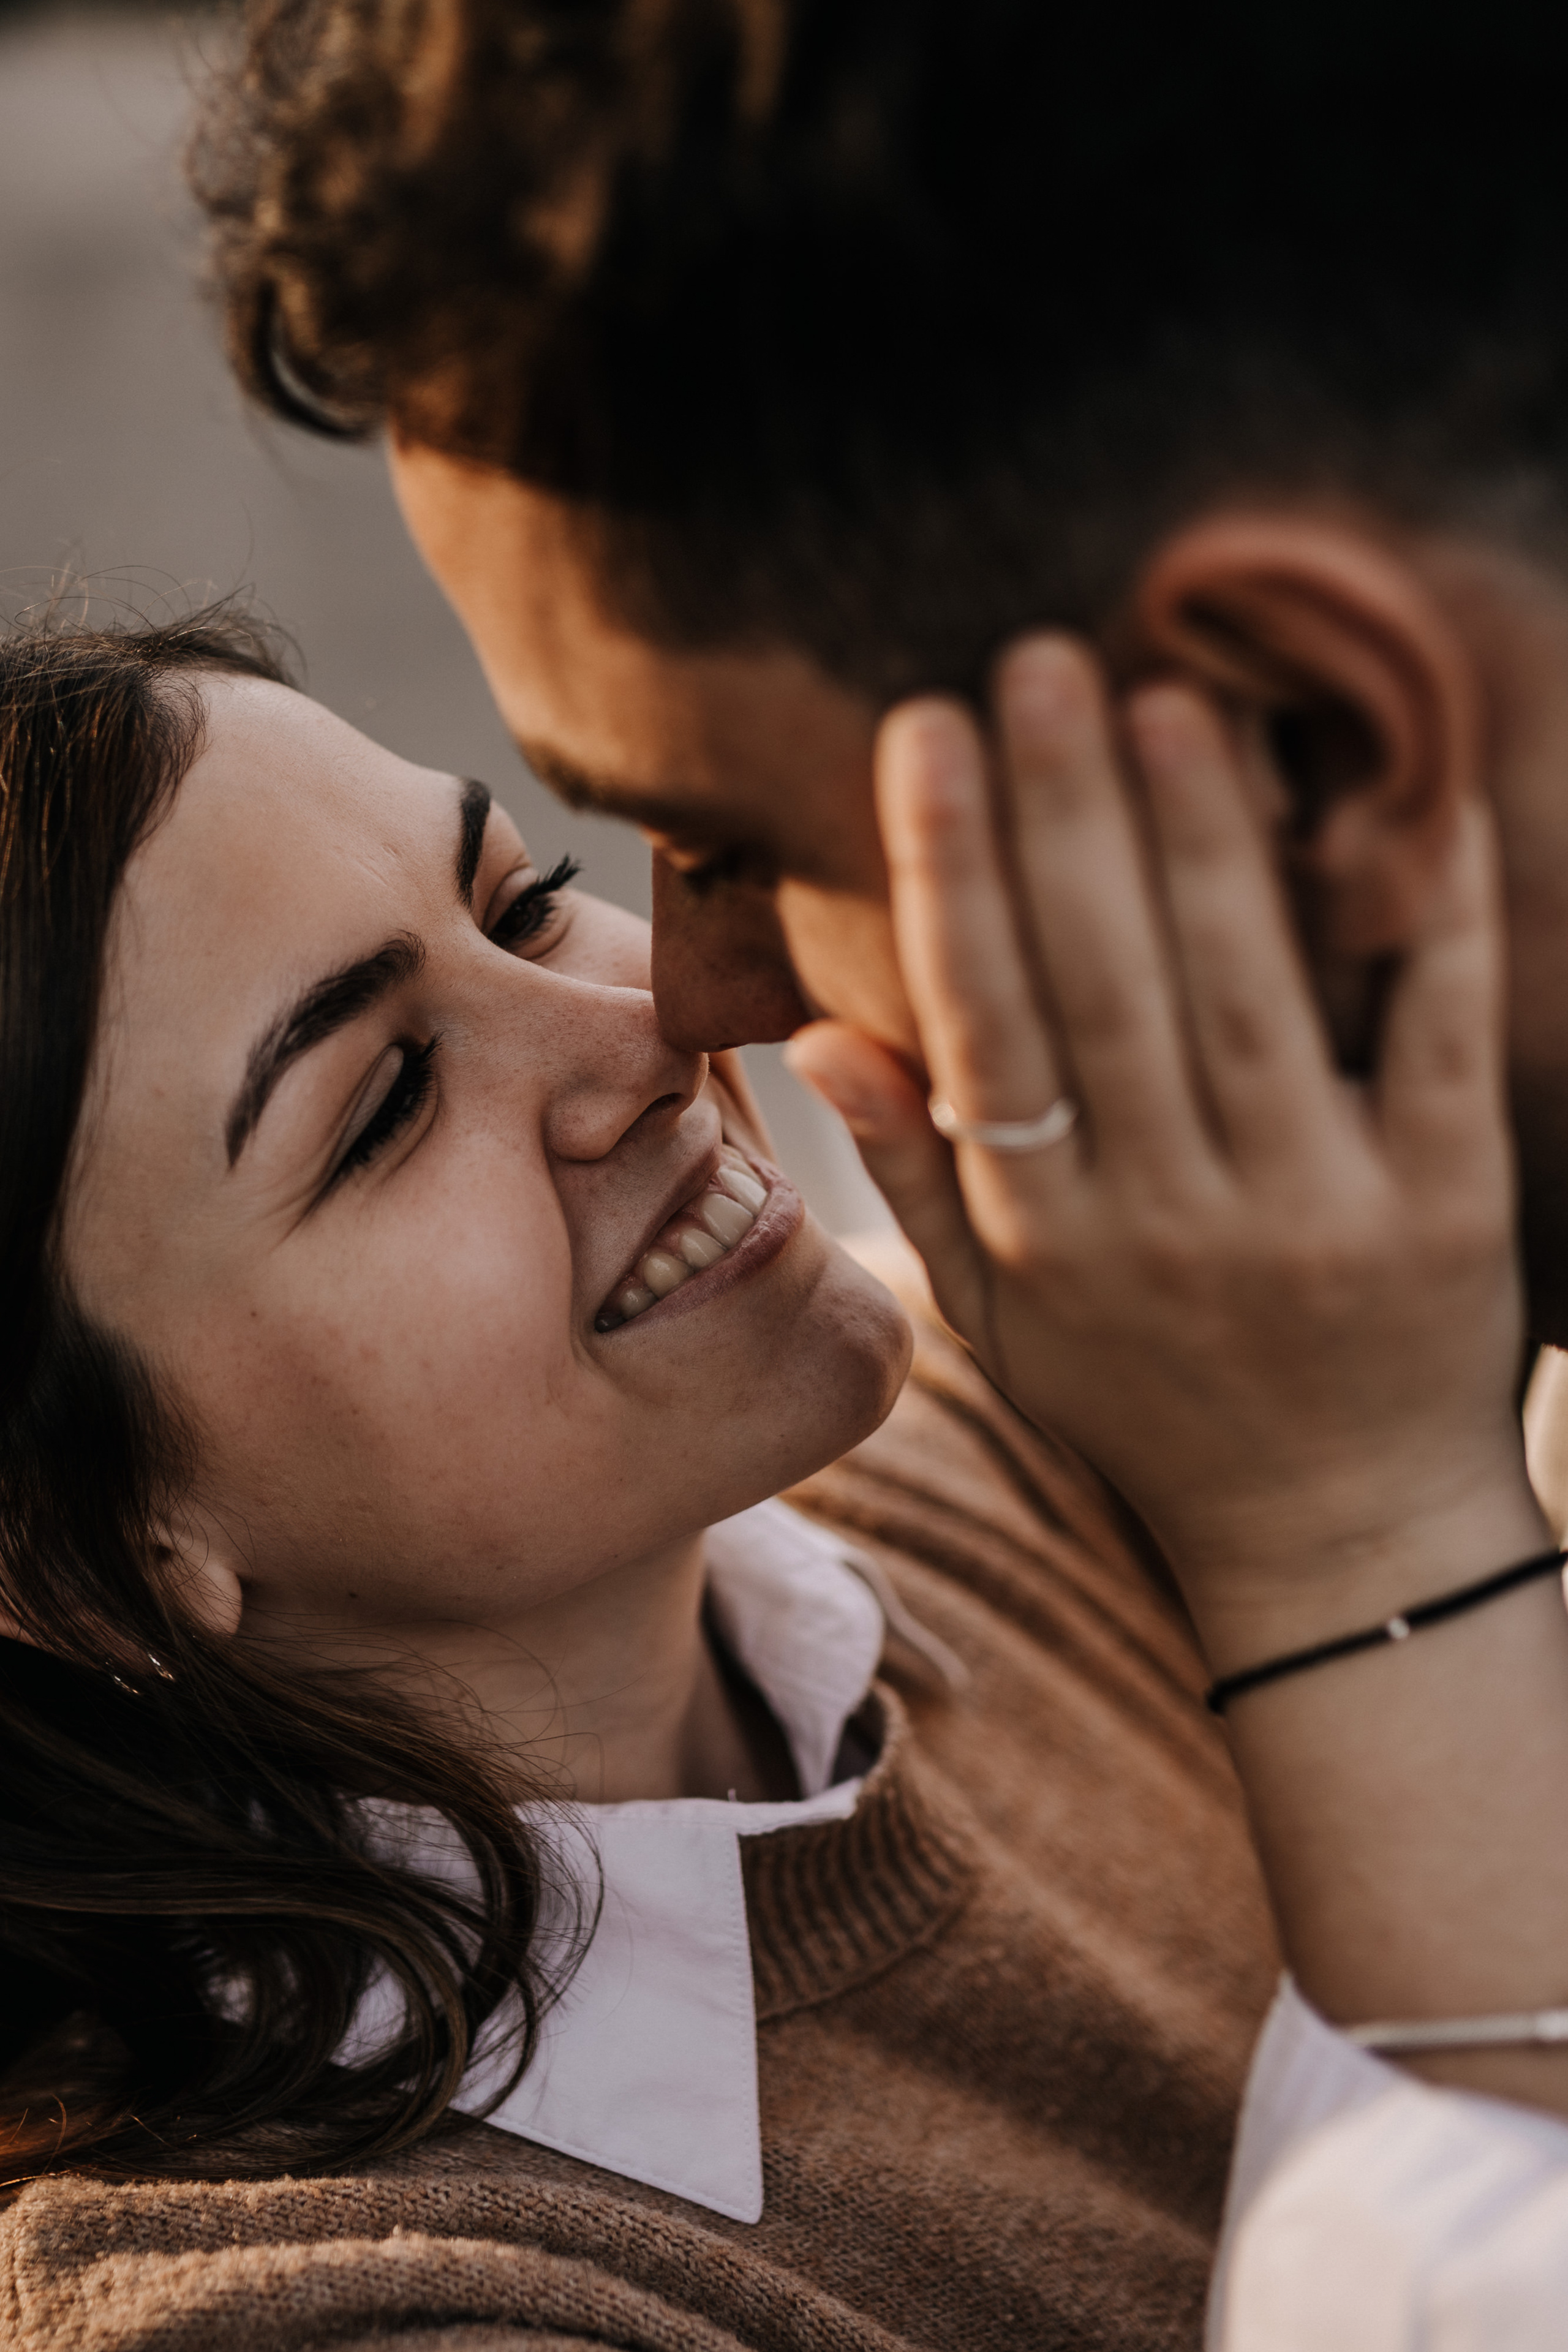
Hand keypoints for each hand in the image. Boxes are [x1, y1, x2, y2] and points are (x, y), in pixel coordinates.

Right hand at [788, 638, 1542, 1658]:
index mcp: (1050, 1239)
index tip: (923, 731)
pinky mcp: (1447, 1207)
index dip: (949, 874)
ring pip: (1248, 997)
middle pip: (1107, 989)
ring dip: (1206, 839)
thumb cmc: (1148, 1405)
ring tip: (1171, 696)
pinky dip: (1433, 914)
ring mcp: (1314, 1213)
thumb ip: (912, 1178)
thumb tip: (821, 1031)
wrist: (1338, 1538)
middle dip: (1067, 815)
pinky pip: (1436, 1037)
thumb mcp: (999, 1322)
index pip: (984, 1027)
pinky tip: (1413, 796)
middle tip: (1039, 660)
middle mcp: (1169, 1219)